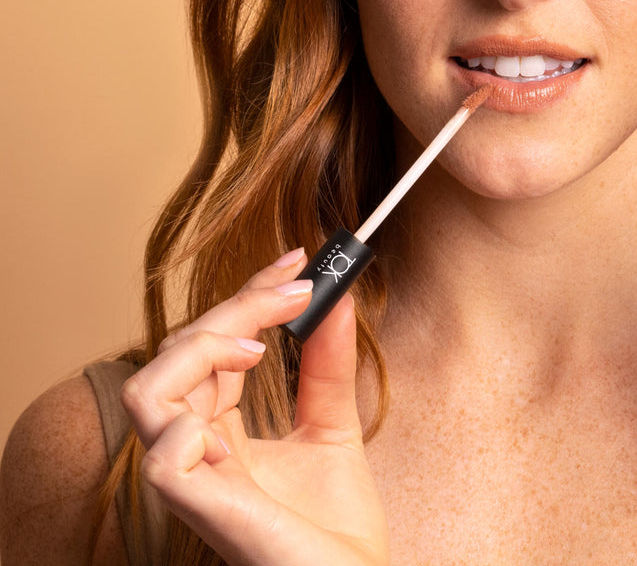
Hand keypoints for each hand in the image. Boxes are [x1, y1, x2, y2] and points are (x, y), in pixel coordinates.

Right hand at [120, 251, 387, 565]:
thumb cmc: (336, 525)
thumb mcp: (333, 426)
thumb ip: (326, 365)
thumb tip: (337, 296)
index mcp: (220, 429)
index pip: (210, 345)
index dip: (246, 296)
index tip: (296, 260)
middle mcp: (197, 448)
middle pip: (176, 354)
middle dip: (234, 307)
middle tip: (297, 289)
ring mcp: (195, 479)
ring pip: (149, 391)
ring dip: (201, 349)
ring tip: (258, 347)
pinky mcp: (203, 509)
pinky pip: (164, 455)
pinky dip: (189, 424)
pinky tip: (234, 423)